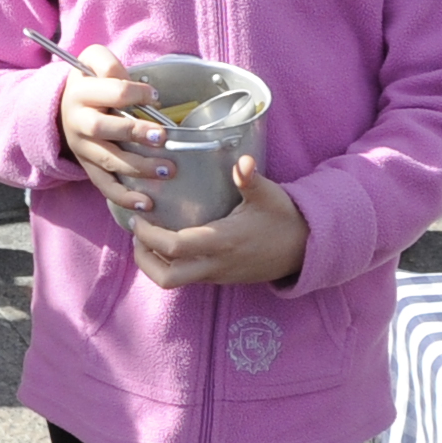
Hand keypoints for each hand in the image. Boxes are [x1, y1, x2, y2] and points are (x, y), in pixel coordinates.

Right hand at [56, 45, 170, 213]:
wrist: (63, 106)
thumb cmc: (90, 82)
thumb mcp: (92, 61)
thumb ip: (108, 63)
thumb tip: (134, 84)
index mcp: (81, 92)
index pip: (111, 91)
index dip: (136, 93)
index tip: (155, 96)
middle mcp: (78, 121)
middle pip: (103, 128)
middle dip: (134, 132)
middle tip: (162, 137)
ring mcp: (82, 148)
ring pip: (107, 161)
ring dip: (138, 167)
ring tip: (167, 170)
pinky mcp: (88, 167)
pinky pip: (104, 185)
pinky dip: (124, 197)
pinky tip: (146, 203)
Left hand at [125, 156, 310, 289]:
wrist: (305, 249)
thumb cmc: (284, 218)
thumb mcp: (269, 195)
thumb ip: (251, 179)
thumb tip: (243, 161)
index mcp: (223, 241)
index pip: (175, 247)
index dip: (150, 235)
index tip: (138, 217)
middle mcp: (216, 264)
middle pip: (167, 278)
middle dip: (144, 259)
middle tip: (136, 233)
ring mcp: (217, 275)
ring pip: (174, 281)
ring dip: (154, 264)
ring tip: (146, 238)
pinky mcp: (220, 278)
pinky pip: (187, 277)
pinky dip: (169, 264)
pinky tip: (167, 243)